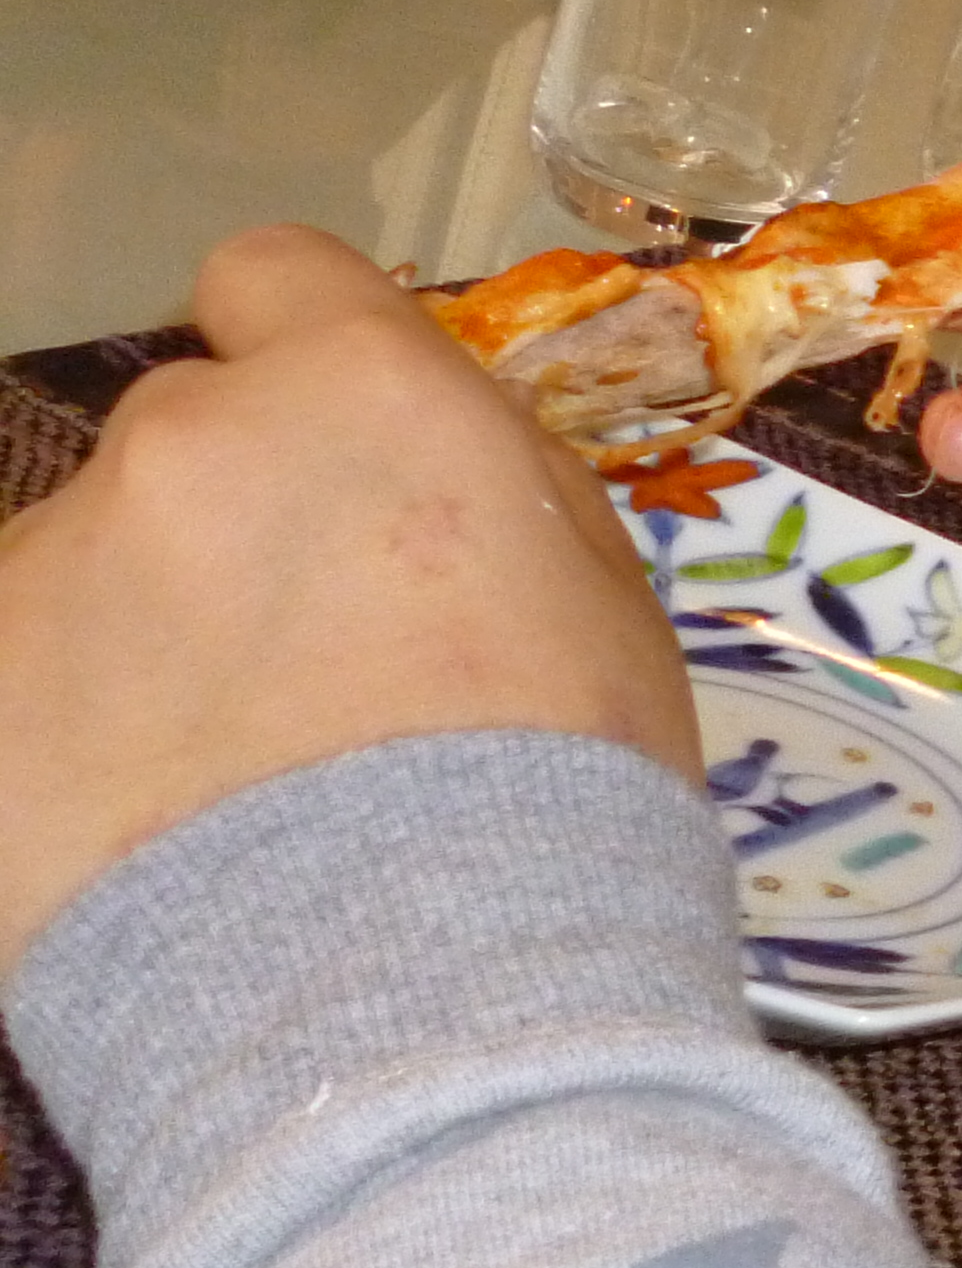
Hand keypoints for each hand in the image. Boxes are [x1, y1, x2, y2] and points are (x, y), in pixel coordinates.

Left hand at [0, 230, 696, 976]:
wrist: (416, 991)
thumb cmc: (563, 786)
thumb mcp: (598, 591)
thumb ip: (483, 485)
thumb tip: (418, 466)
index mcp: (358, 392)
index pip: (271, 276)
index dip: (297, 353)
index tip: (328, 451)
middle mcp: (183, 444)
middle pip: (184, 442)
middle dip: (230, 530)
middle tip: (301, 678)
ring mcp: (46, 573)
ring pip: (88, 574)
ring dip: (138, 642)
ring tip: (216, 797)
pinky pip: (22, 690)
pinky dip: (65, 748)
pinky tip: (143, 846)